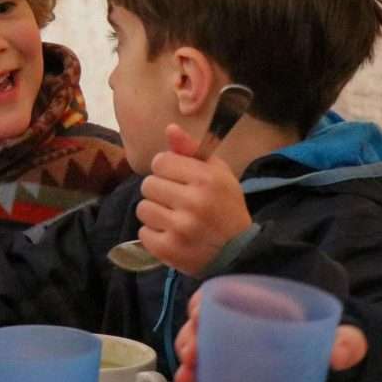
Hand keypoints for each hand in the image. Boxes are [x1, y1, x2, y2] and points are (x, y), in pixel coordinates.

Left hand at [136, 123, 250, 274]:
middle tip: (177, 201)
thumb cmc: (227, 207)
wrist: (239, 253)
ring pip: (143, 208)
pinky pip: (143, 233)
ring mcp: (180, 228)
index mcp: (206, 179)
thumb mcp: (218, 173)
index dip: (168, 170)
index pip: (160, 161)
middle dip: (160, 191)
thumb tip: (169, 128)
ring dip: (155, 213)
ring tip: (174, 218)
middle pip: (148, 184)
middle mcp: (193, 202)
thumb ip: (191, 150)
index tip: (180, 180)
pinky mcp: (169, 250)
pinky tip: (172, 235)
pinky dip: (154, 235)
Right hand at [148, 282, 368, 381]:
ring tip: (184, 381)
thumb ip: (346, 342)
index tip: (198, 320)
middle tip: (192, 359)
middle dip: (189, 341)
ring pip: (195, 357)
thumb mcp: (341, 338)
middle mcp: (236, 328)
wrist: (330, 367)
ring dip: (184, 366)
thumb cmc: (331, 344)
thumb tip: (340, 353)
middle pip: (201, 327)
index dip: (203, 307)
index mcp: (258, 307)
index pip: (221, 298)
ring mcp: (228, 359)